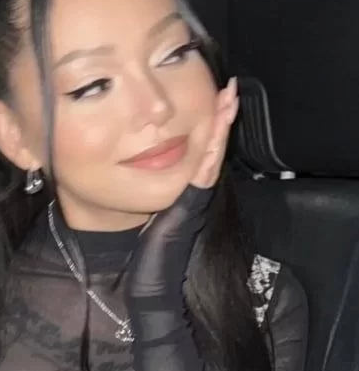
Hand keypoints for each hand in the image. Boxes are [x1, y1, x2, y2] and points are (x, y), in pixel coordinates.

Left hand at [127, 79, 238, 300]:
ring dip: (220, 127)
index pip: (200, 150)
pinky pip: (203, 174)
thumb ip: (153, 194)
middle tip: (229, 89)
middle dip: (220, 118)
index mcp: (185, 191)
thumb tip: (141, 172)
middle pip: (211, 147)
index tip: (214, 98)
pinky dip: (211, 152)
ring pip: (212, 155)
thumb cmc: (146, 254)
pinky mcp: (191, 206)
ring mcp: (195, 198)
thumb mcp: (148, 213)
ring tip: (228, 101)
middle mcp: (194, 192)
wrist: (153, 280)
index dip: (209, 125)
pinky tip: (215, 134)